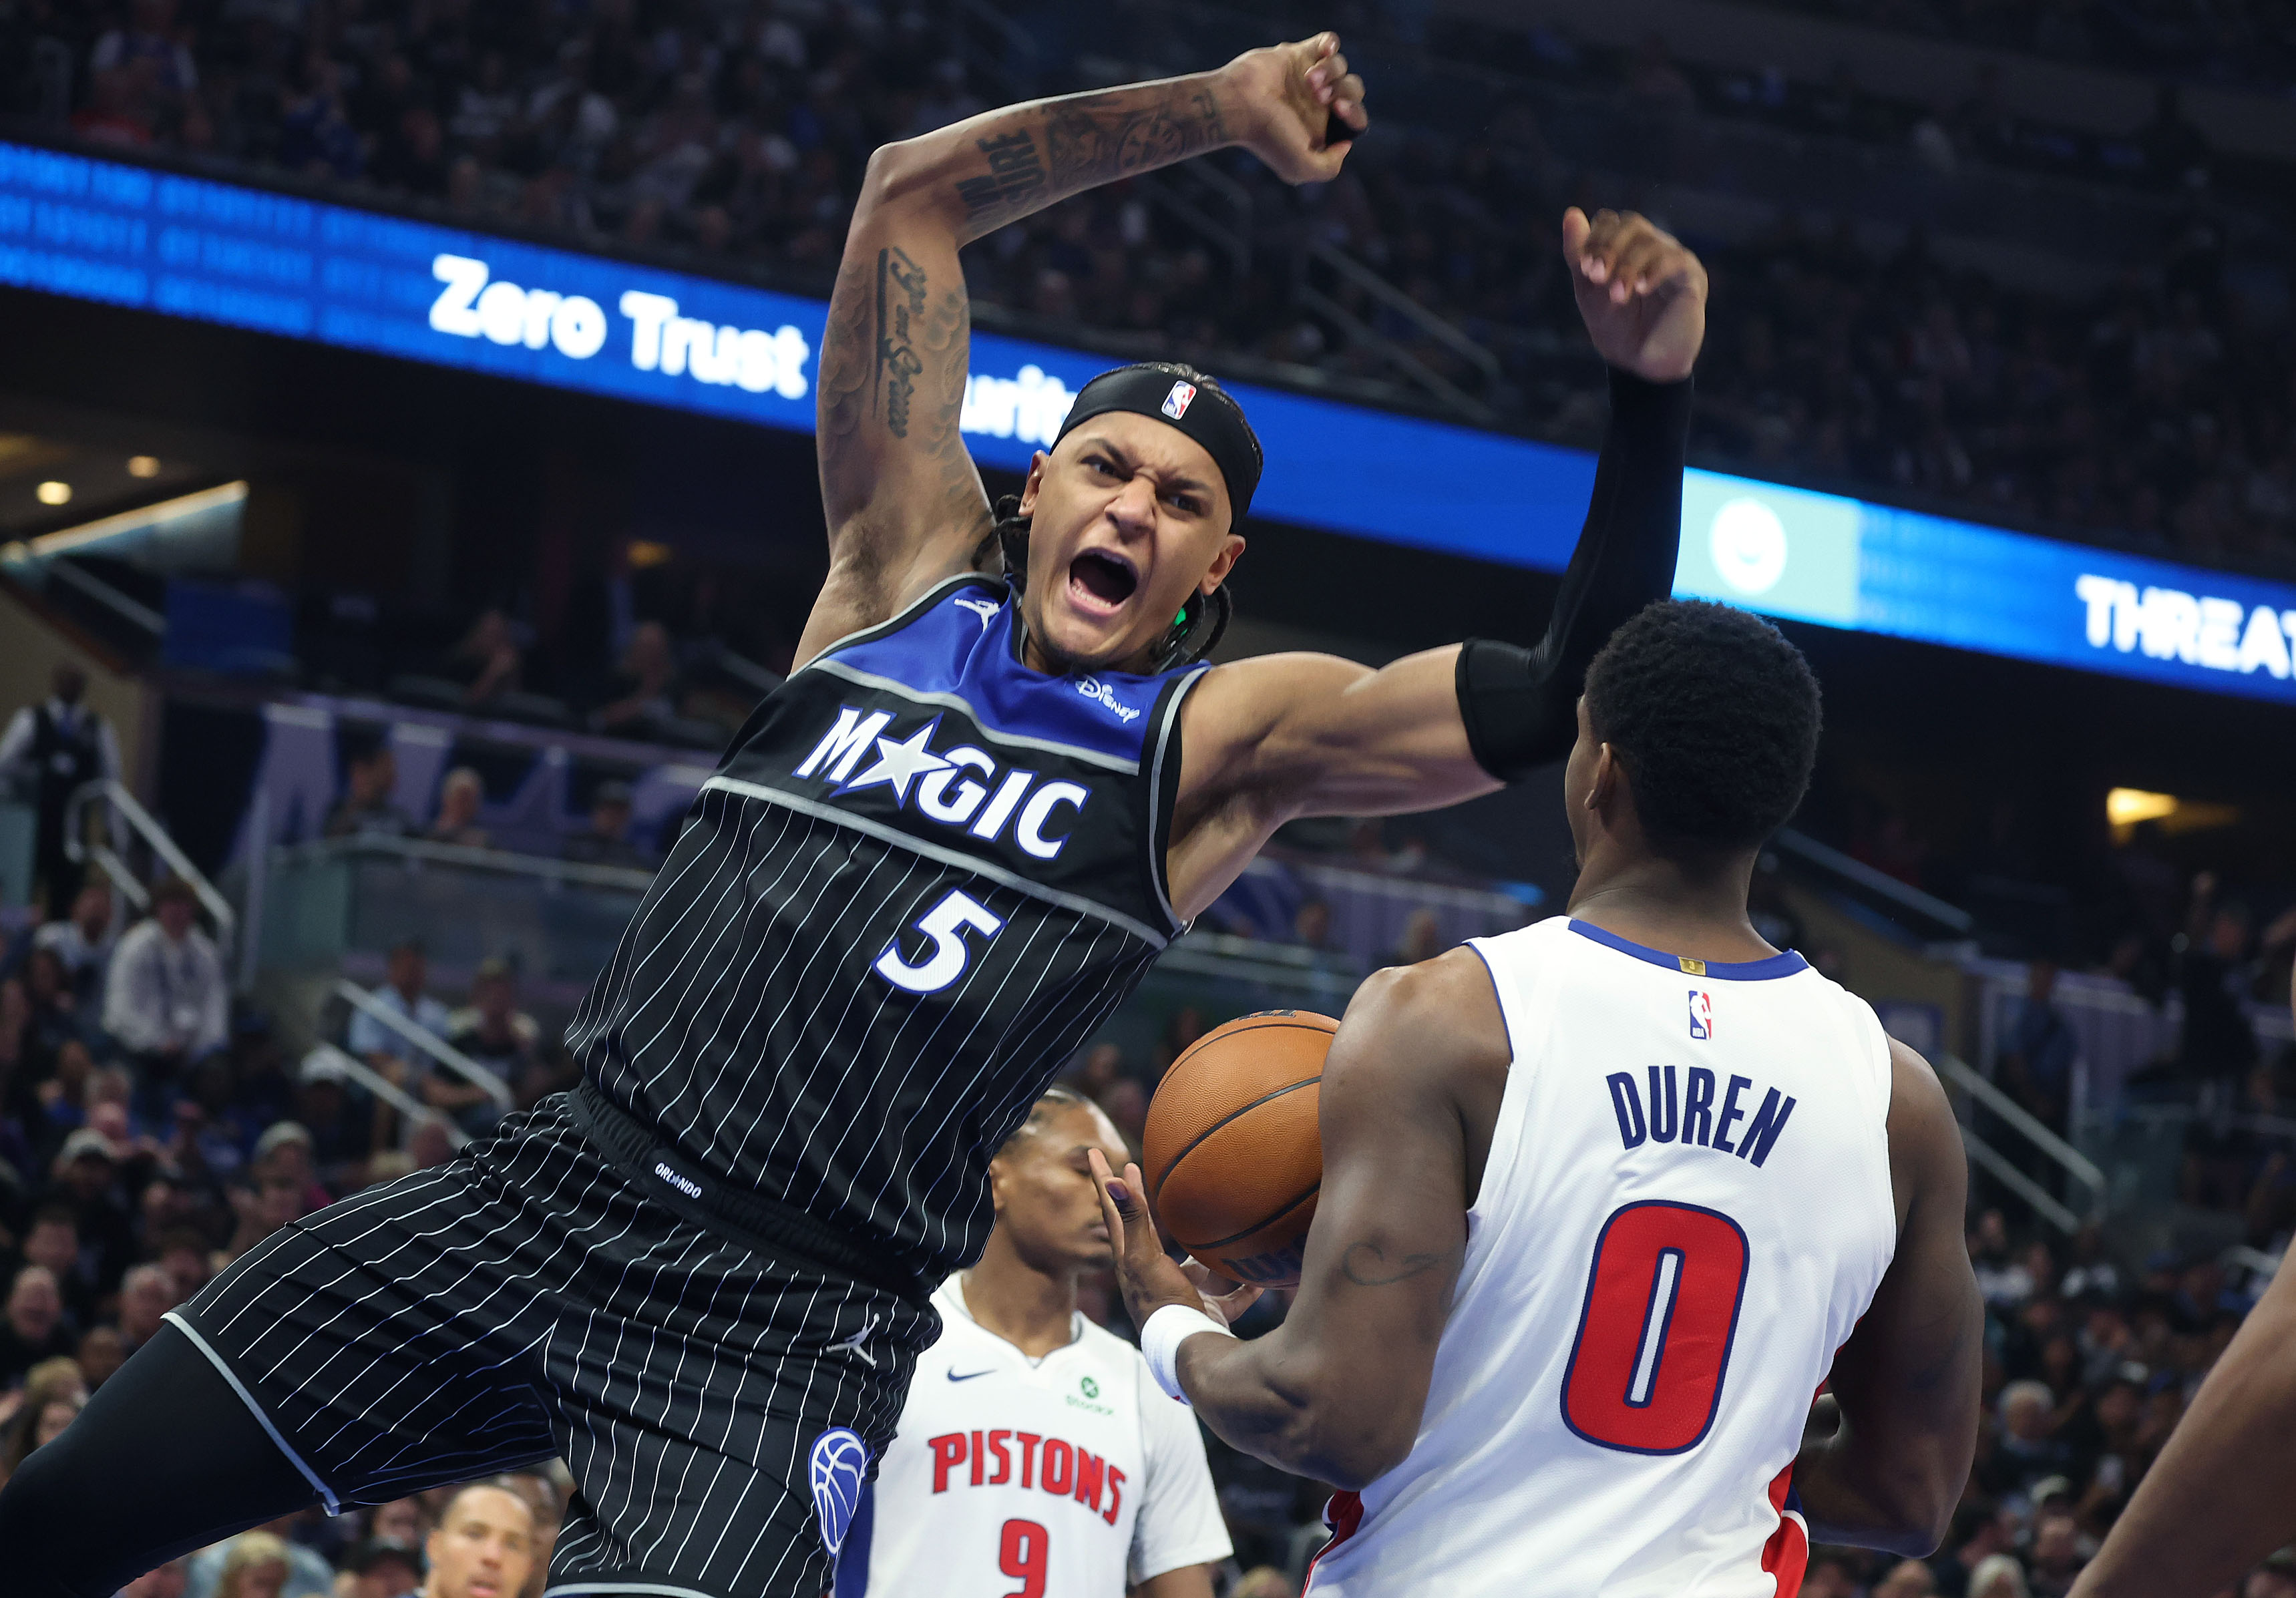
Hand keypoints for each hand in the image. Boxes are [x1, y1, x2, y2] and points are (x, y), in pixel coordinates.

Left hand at [1088, 1148, 1263, 1329]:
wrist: (1188, 1353)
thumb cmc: (1162, 1304)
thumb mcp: (1145, 1258)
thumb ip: (1134, 1220)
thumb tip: (1111, 1180)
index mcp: (1132, 1259)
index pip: (1113, 1211)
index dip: (1103, 1181)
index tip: (1093, 1151)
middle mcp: (1152, 1275)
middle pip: (1144, 1230)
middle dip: (1141, 1203)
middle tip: (1136, 1171)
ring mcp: (1181, 1294)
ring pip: (1193, 1266)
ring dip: (1205, 1252)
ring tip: (1220, 1228)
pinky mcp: (1207, 1312)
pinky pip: (1229, 1294)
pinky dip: (1244, 1286)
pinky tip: (1262, 1276)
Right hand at [1219, 32, 1366, 184]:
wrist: (1239, 104)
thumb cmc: (1268, 136)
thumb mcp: (1301, 168)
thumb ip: (1330, 167)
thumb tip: (1347, 143)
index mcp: (1322, 129)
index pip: (1356, 119)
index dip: (1355, 113)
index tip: (1338, 110)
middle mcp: (1317, 104)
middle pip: (1353, 90)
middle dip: (1344, 90)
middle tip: (1319, 96)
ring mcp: (1307, 77)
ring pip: (1341, 66)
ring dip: (1331, 70)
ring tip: (1309, 79)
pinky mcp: (1297, 54)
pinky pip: (1329, 42)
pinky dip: (1330, 44)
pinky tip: (1322, 52)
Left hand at [1563, 206, 1707, 381]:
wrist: (1642, 366)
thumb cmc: (1616, 329)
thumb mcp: (1589, 291)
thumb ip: (1579, 255)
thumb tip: (1571, 213)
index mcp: (1626, 249)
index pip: (1610, 222)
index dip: (1594, 239)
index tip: (1585, 269)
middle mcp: (1653, 247)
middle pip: (1631, 223)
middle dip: (1608, 247)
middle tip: (1596, 276)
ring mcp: (1674, 259)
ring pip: (1650, 241)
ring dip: (1627, 268)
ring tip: (1618, 297)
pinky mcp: (1692, 277)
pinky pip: (1673, 260)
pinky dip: (1653, 272)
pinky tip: (1641, 291)